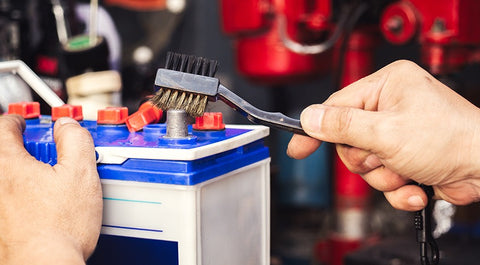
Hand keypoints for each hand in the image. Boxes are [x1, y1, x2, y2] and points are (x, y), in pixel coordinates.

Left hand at [0, 115, 101, 263]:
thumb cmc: (59, 227)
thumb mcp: (81, 173)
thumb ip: (75, 140)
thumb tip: (68, 127)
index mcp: (8, 164)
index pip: (4, 127)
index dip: (19, 121)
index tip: (26, 124)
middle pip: (4, 153)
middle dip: (24, 150)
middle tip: (46, 157)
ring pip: (8, 178)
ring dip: (24, 174)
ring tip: (50, 184)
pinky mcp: (0, 224)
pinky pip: (8, 199)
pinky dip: (21, 195)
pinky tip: (43, 207)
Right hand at [287, 60, 479, 210]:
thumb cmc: (451, 140)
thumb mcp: (386, 132)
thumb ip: (342, 126)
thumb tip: (310, 118)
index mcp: (388, 85)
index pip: (336, 106)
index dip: (316, 129)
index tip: (298, 147)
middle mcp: (392, 106)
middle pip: (349, 139)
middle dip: (364, 159)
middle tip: (381, 158)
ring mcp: (399, 132)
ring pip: (365, 163)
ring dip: (383, 176)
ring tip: (405, 172)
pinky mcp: (406, 156)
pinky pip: (383, 177)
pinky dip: (397, 188)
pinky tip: (415, 186)